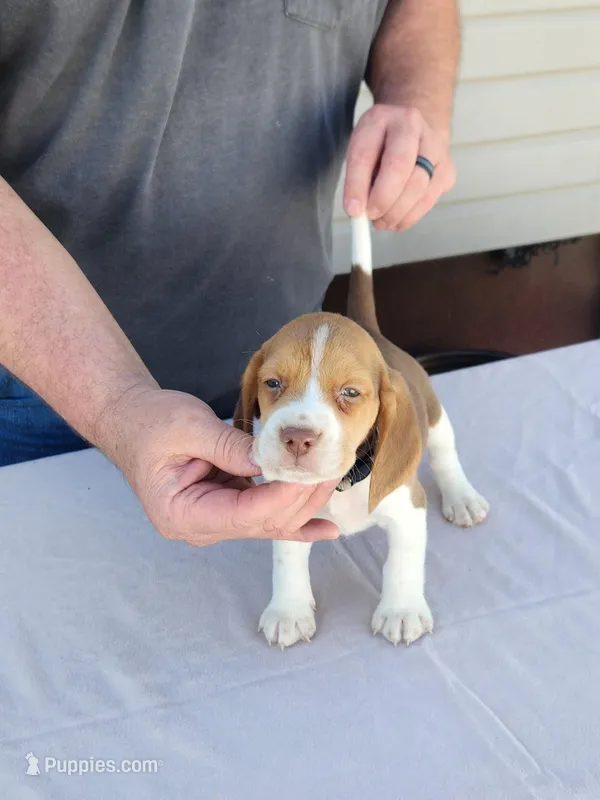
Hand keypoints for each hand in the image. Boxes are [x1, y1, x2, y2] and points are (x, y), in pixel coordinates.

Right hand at [100, 388, 338, 545]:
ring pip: (270, 522)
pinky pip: (266, 516)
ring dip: (303, 503)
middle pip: (263, 523)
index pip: (244, 515)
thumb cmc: (149, 422)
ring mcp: (216, 520)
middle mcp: (201, 527)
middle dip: (301, 498)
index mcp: (181, 513)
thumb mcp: (187, 427)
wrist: (131, 421)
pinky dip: (295, 515)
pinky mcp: (229, 507)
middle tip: (332, 467)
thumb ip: (229, 446)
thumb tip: (273, 460)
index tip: (310, 472)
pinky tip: (326, 528)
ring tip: (333, 477)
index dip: (282, 496)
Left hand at [343, 104, 455, 230]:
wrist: (413, 133)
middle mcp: (411, 125)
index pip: (365, 153)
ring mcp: (435, 146)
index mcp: (381, 118)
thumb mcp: (361, 151)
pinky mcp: (447, 170)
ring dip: (396, 212)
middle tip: (371, 217)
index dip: (357, 185)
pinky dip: (409, 217)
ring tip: (381, 222)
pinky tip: (396, 221)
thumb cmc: (380, 147)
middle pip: (399, 166)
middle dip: (383, 199)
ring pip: (418, 186)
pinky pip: (428, 200)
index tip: (352, 210)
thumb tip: (357, 212)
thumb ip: (357, 178)